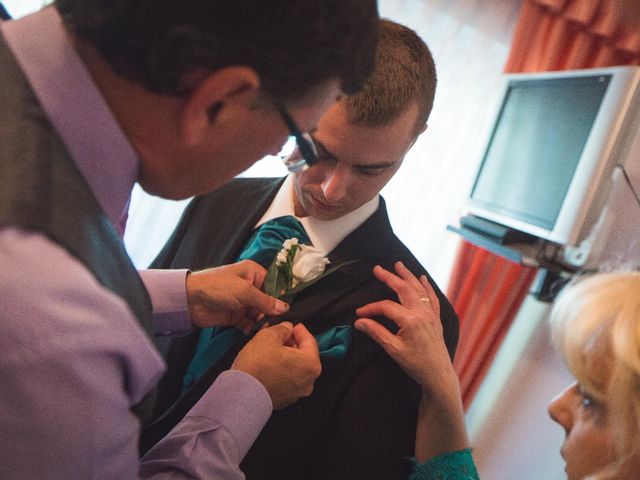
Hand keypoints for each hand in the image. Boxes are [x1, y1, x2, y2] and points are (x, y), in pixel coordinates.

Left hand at [186, 260, 288, 331]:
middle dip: (271, 312)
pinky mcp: (235, 315)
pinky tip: (249, 330)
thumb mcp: (244, 291)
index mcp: (253, 273)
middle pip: (268, 302)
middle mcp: (250, 287)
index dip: (281, 297)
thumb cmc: (217, 287)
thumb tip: (285, 308)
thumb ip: (265, 301)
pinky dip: (250, 327)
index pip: (274, 285)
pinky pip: (249, 323)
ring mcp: (243, 302)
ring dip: (261, 321)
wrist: (189, 300)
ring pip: (260, 314)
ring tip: (262, 329)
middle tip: (274, 323)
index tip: (288, 310)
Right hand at [232, 322, 321, 408]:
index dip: (298, 329)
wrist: (240, 394)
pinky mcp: (285, 399)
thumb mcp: (268, 336)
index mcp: (310, 365)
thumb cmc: (257, 366)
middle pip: (303, 355)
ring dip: (285, 357)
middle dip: (291, 343)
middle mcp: (308, 381)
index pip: (309, 340)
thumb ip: (282, 329)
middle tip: (278, 336)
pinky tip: (267, 365)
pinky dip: (280, 371)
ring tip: (270, 350)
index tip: (289, 325)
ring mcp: (297, 393)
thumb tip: (287, 328)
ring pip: (295, 368)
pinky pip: (286, 380)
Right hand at [355, 262, 468, 460]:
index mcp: (410, 320)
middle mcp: (422, 313)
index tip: (359, 314)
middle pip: (404, 289)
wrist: (438, 375)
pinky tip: (423, 279)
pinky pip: (432, 298)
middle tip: (377, 269)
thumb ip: (377, 333)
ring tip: (399, 265)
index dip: (371, 309)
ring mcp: (431, 314)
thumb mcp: (393, 350)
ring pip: (418, 290)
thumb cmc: (415, 364)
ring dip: (408, 276)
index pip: (386, 307)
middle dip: (390, 277)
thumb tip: (359, 322)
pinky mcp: (436, 318)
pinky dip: (427, 287)